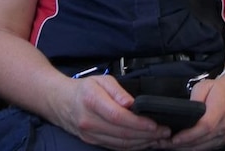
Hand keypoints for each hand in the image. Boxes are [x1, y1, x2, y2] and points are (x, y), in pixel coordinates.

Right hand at [54, 74, 171, 149]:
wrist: (61, 102)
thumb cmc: (83, 89)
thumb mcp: (101, 80)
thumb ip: (118, 90)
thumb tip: (131, 102)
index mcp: (92, 101)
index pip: (118, 116)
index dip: (138, 123)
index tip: (154, 124)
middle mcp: (90, 121)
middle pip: (122, 133)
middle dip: (146, 135)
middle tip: (164, 131)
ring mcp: (91, 134)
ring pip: (120, 144)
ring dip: (142, 143)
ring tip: (159, 138)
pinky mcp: (93, 141)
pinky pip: (115, 147)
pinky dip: (132, 147)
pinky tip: (144, 143)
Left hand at [158, 72, 224, 149]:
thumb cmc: (219, 88)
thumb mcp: (204, 85)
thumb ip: (194, 99)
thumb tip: (185, 113)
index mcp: (221, 107)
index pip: (205, 125)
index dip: (189, 134)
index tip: (174, 138)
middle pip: (203, 139)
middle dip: (183, 144)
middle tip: (165, 143)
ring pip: (205, 146)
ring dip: (187, 148)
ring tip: (170, 146)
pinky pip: (208, 147)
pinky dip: (195, 148)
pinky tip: (183, 146)